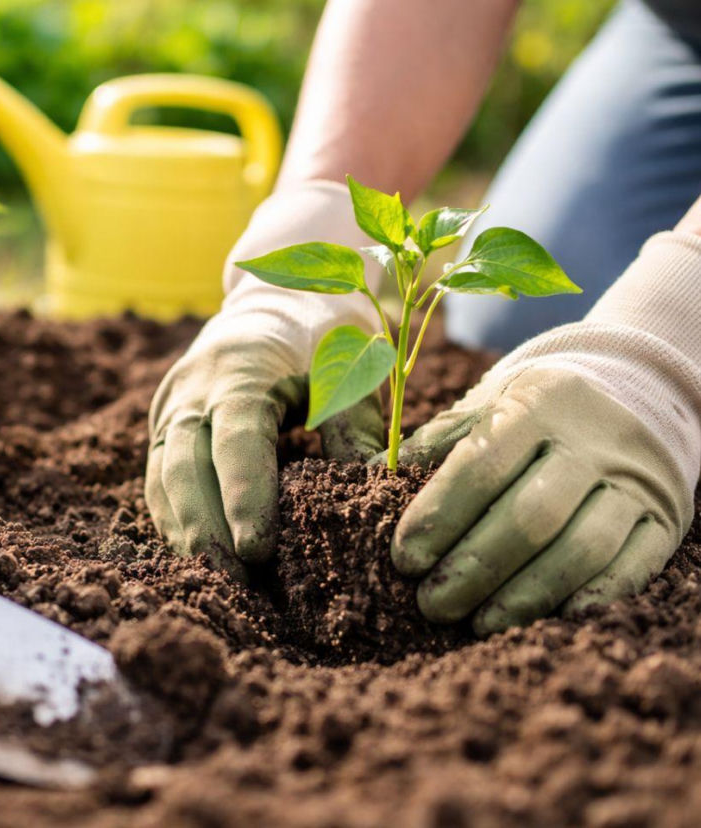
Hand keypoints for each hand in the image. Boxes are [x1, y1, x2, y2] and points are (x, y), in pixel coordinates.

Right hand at [147, 182, 382, 577]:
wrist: (274, 298)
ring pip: (161, 478)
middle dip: (205, 528)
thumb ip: (352, 425)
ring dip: (187, 532)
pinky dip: (176, 520)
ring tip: (218, 581)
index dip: (243, 495)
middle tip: (236, 582)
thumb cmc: (320, 333)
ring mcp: (169, 406)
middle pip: (182, 465)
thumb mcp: (348, 366)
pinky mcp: (163, 425)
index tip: (258, 550)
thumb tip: (367, 497)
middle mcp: (192, 387)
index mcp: (240, 368)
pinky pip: (158, 480)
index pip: (235, 438)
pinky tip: (201, 556)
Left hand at [387, 231, 700, 633]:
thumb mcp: (488, 404)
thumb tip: (373, 479)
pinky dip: (590, 598)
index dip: (439, 518)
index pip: (481, 467)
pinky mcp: (664, 518)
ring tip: (478, 623)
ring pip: (581, 549)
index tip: (405, 560)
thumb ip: (438, 442)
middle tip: (431, 605)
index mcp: (538, 403)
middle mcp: (593, 440)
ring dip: (524, 596)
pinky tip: (549, 619)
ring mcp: (635, 481)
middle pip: (530, 517)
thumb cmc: (535, 410)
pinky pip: (631, 567)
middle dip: (473, 568)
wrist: (634, 390)